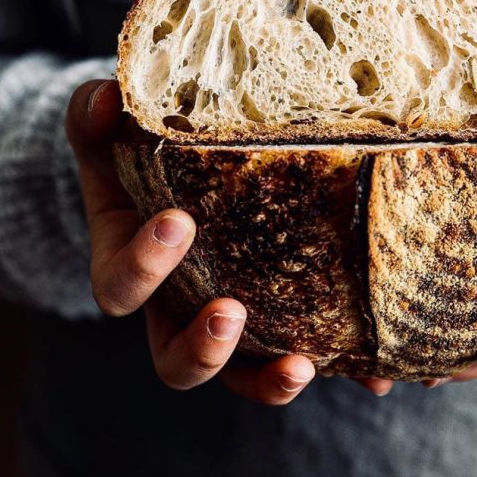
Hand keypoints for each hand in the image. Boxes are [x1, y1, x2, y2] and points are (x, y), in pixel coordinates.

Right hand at [67, 79, 316, 404]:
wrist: (183, 162)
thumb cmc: (142, 148)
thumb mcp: (113, 127)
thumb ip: (98, 114)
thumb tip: (106, 97)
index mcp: (133, 264)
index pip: (121, 287)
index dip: (144, 266)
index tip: (179, 221)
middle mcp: (178, 305)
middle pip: (177, 359)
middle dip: (202, 348)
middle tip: (231, 313)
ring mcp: (231, 314)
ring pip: (243, 372)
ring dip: (270, 378)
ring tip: (304, 365)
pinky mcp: (282, 312)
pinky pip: (307, 348)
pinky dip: (343, 368)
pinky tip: (378, 372)